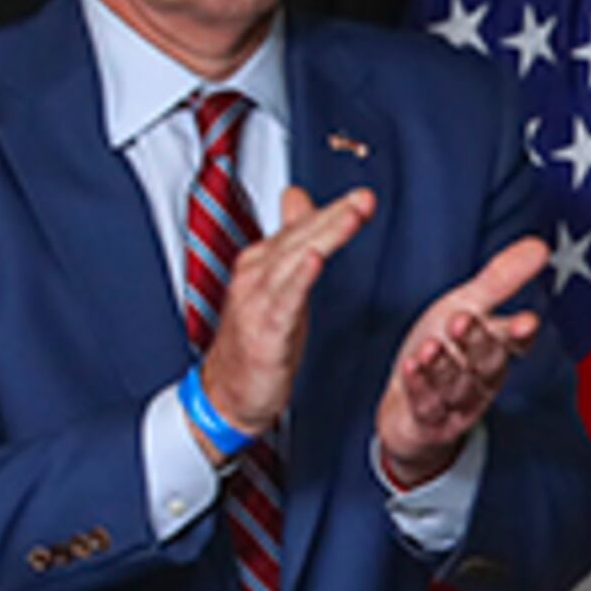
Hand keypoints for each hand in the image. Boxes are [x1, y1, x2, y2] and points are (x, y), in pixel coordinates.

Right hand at [202, 184, 377, 434]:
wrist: (227, 394)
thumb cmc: (258, 341)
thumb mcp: (281, 286)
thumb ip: (291, 242)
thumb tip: (298, 198)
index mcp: (261, 264)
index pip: (300, 228)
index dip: (332, 211)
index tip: (363, 196)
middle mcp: (256, 276)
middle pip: (300, 237)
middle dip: (334, 215)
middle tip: (364, 198)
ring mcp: (256, 302)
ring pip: (294, 259)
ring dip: (323, 235)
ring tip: (350, 216)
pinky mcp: (262, 331)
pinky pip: (283, 299)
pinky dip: (299, 277)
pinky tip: (314, 259)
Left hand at [374, 234, 549, 484]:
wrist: (408, 406)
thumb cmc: (442, 350)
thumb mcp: (466, 306)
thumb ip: (501, 279)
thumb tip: (540, 246)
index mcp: (494, 348)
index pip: (514, 342)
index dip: (520, 334)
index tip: (526, 321)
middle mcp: (480, 378)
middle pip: (485, 362)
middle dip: (476, 342)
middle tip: (461, 320)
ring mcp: (456, 404)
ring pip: (456, 386)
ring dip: (444, 367)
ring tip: (431, 347)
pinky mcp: (430, 422)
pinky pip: (427, 406)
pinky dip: (419, 387)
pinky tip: (411, 367)